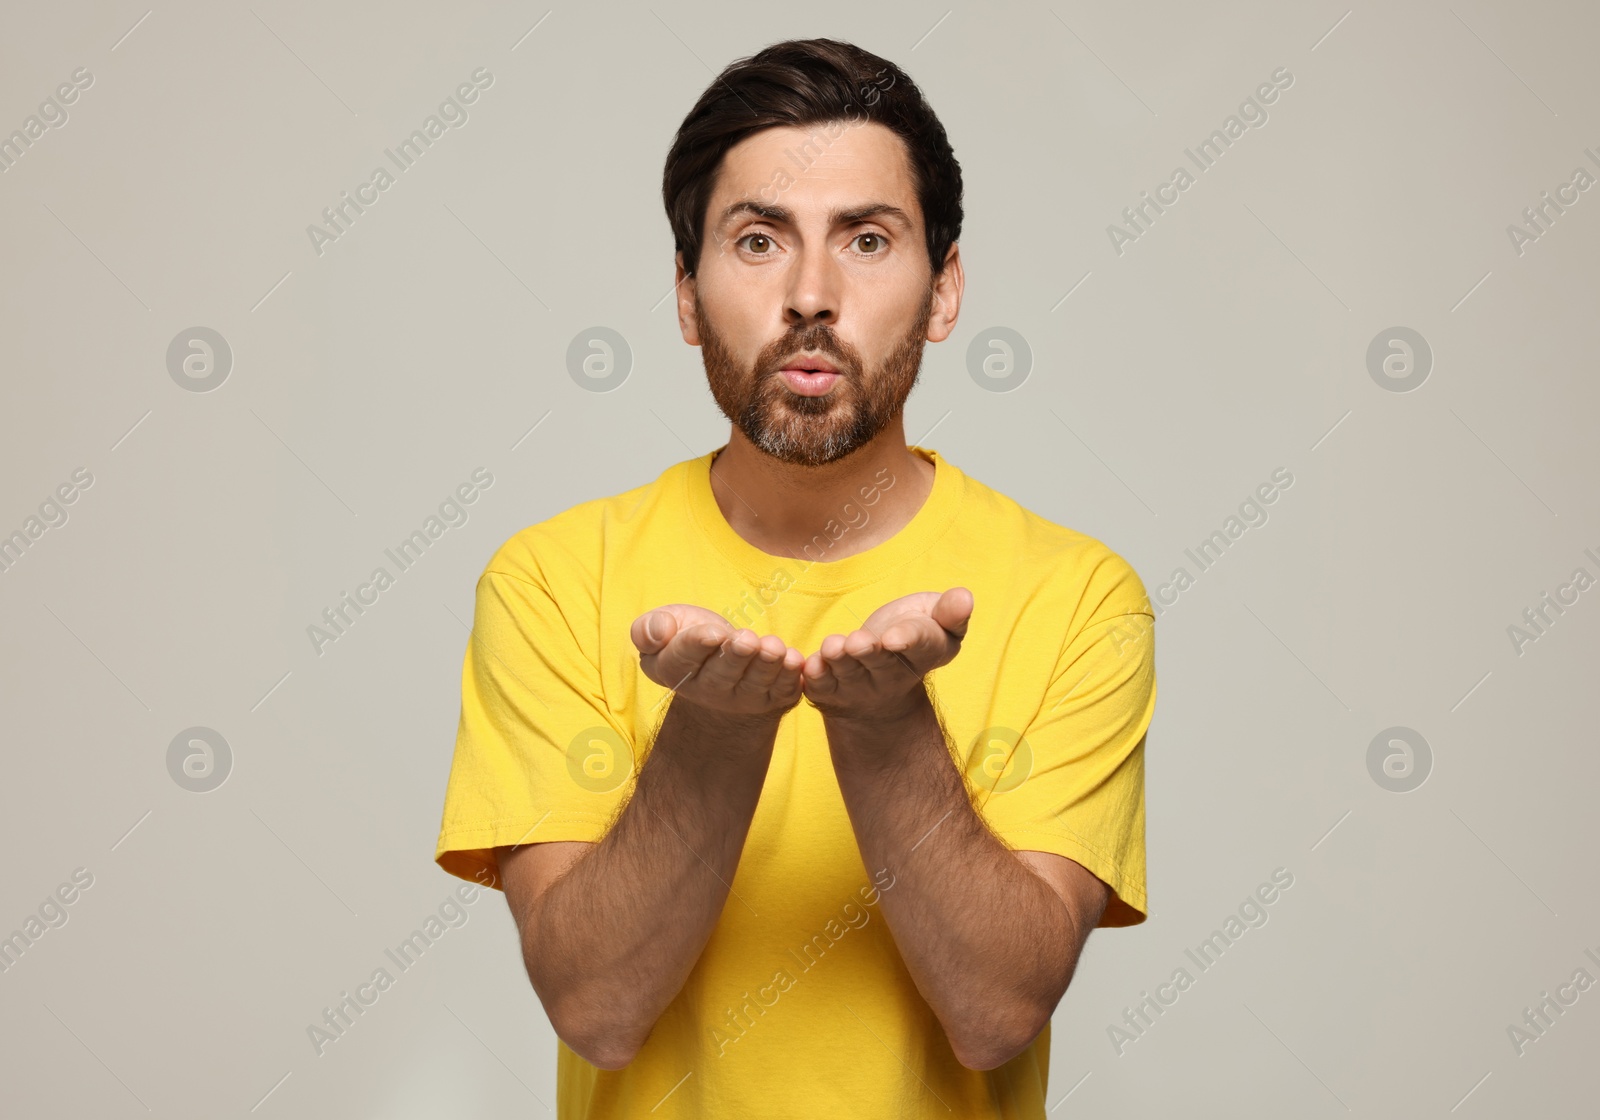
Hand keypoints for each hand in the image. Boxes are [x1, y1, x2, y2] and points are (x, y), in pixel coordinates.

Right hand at [631, 604, 805, 717]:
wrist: (721, 666)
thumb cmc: (690, 638)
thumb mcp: (664, 626)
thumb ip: (649, 629)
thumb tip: (657, 634)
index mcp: (674, 669)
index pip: (684, 657)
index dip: (699, 644)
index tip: (713, 633)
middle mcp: (708, 690)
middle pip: (723, 674)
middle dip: (736, 657)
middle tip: (746, 640)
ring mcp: (742, 697)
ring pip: (755, 683)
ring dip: (766, 665)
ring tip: (773, 647)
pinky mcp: (772, 698)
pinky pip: (782, 690)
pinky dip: (790, 677)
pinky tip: (795, 660)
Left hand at [800, 588, 972, 719]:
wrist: (882, 679)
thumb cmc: (913, 636)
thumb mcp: (938, 621)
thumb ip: (950, 612)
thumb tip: (965, 597)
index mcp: (922, 653)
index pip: (918, 645)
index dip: (906, 640)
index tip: (894, 638)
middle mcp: (890, 675)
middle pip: (879, 662)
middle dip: (868, 653)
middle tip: (859, 642)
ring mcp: (859, 685)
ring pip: (847, 672)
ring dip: (839, 661)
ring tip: (834, 647)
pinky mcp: (829, 689)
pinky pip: (819, 684)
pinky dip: (813, 675)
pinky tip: (809, 663)